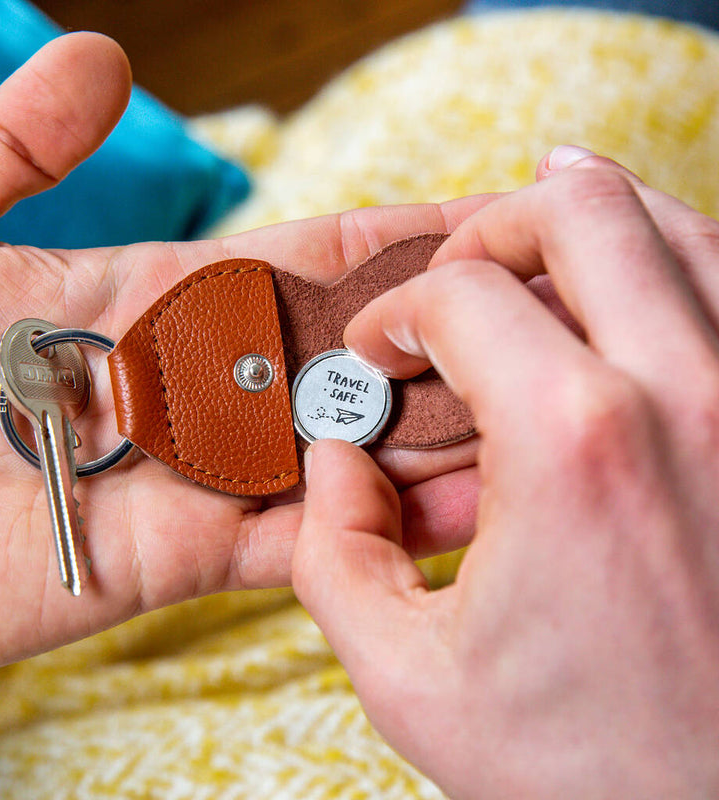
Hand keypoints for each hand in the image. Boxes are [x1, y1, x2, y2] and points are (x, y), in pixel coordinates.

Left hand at [0, 33, 492, 676]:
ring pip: (335, 457)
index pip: (297, 264)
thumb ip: (22, 151)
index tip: (480, 223)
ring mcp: (188, 479)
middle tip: (546, 322)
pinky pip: (290, 542)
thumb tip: (103, 61)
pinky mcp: (173, 560)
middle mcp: (186, 391)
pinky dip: (367, 527)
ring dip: (424, 436)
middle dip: (436, 343)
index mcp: (144, 304)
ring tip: (530, 416)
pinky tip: (453, 506)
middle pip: (338, 363)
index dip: (388, 243)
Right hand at [293, 149, 718, 796]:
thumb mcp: (408, 675)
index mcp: (575, 444)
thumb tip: (338, 455)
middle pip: (579, 208)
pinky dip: (671, 260)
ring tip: (529, 255)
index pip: (460, 299)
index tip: (377, 353)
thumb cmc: (588, 767)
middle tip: (452, 283)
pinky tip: (626, 289)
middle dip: (488, 231)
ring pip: (677, 222)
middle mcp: (689, 395)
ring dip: (586, 223)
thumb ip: (332, 549)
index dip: (393, 314)